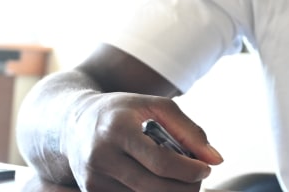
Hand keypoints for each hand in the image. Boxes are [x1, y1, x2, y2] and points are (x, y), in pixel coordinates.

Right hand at [62, 92, 216, 190]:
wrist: (72, 122)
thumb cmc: (122, 111)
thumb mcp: (156, 106)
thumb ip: (188, 130)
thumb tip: (216, 159)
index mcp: (118, 130)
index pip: (160, 161)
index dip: (188, 170)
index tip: (206, 169)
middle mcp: (100, 157)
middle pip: (152, 187)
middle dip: (183, 188)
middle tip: (198, 181)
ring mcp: (92, 179)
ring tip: (180, 180)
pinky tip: (160, 183)